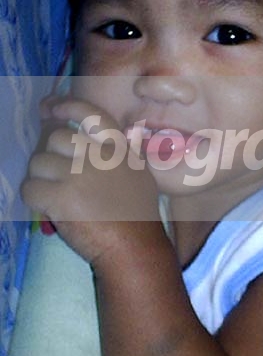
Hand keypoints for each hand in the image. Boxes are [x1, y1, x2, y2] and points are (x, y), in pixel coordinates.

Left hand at [22, 98, 160, 263]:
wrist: (134, 248)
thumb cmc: (139, 217)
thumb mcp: (139, 175)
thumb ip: (119, 155)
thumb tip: (90, 141)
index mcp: (118, 149)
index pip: (90, 114)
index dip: (67, 106)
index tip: (52, 108)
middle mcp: (98, 156)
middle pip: (56, 138)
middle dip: (52, 155)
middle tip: (56, 174)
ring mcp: (78, 175)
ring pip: (39, 162)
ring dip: (41, 178)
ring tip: (53, 194)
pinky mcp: (60, 198)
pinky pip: (30, 188)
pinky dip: (33, 198)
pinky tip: (46, 207)